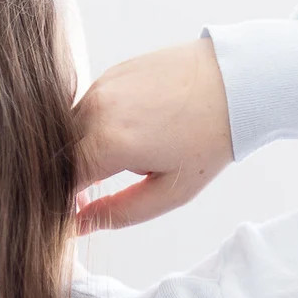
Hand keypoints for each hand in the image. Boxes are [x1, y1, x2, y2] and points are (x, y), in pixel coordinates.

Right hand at [71, 37, 233, 232]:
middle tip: (95, 193)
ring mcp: (101, 86)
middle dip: (70, 176)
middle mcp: (96, 110)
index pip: (62, 180)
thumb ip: (120, 212)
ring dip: (81, 149)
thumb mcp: (171, 191)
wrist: (236, 82)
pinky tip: (127, 132)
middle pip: (60, 153)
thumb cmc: (209, 140)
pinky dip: (95, 125)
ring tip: (120, 161)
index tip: (78, 211)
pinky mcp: (110, 73)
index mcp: (109, 143)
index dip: (65, 200)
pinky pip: (87, 105)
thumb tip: (80, 224)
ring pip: (70, 128)